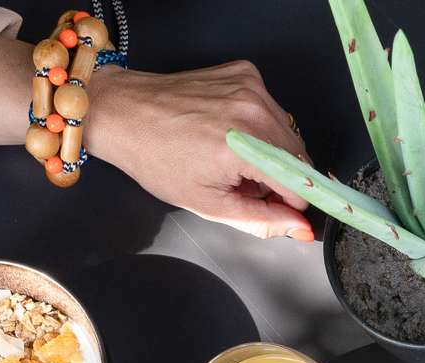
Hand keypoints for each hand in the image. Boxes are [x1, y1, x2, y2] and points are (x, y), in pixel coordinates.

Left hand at [86, 64, 313, 239]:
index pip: (301, 183)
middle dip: (281, 177)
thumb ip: (263, 220)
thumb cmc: (155, 156)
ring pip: (288, 134)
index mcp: (246, 144)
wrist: (122, 112)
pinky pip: (272, 110)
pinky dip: (260, 126)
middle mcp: (254, 108)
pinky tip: (230, 131)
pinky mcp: (245, 73)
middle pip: (299, 157)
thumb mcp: (209, 203)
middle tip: (245, 184)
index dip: (291, 203)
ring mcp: (251, 86)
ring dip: (271, 152)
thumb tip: (300, 227)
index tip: (280, 210)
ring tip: (233, 156)